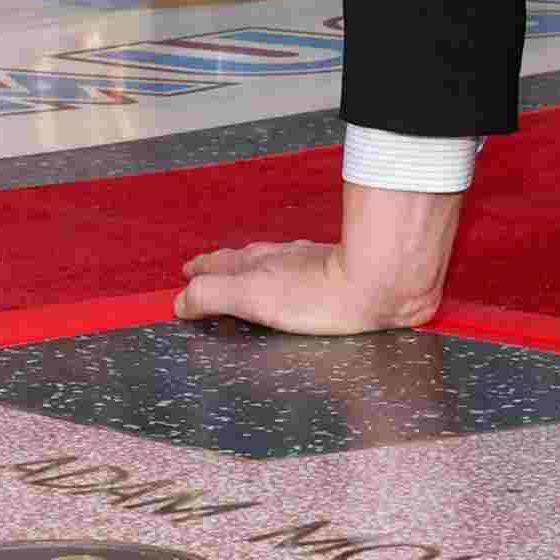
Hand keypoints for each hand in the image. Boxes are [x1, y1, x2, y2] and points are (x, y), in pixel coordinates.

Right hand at [176, 179, 463, 334]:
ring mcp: (309, 263)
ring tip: (244, 274)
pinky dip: (284, 274)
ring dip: (251, 269)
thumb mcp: (252, 298)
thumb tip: (180, 300)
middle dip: (221, 267)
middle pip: (242, 260)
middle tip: (204, 271)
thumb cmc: (317, 296)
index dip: (201, 271)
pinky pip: (298, 270)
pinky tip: (297, 279)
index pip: (218, 265)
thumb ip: (213, 297)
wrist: (379, 284)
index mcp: (256, 265)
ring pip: (270, 261)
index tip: (187, 272)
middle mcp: (280, 259)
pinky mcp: (337, 273)